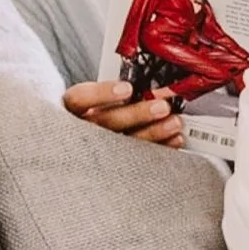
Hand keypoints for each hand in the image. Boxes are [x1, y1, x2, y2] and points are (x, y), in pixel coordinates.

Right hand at [62, 79, 183, 146]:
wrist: (83, 146)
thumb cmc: (96, 112)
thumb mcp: (97, 98)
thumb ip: (117, 92)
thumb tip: (154, 85)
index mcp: (73, 107)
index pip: (80, 98)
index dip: (102, 94)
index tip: (127, 89)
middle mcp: (81, 128)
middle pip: (106, 122)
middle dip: (137, 114)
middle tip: (162, 107)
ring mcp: (96, 148)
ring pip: (122, 143)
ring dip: (152, 133)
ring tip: (174, 123)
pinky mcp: (113, 163)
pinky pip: (137, 158)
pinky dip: (159, 148)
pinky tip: (174, 140)